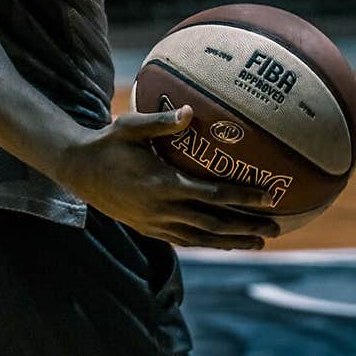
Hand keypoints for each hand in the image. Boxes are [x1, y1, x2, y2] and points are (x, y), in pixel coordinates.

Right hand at [61, 105, 280, 248]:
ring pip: (202, 237)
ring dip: (233, 240)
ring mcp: (156, 223)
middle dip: (247, 225)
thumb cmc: (108, 143)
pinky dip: (210, 242)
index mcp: (162, 184)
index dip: (242, 197)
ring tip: (260, 241)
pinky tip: (226, 242)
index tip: (269, 196)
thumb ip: (161, 122)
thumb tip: (191, 112)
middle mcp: (162, 209)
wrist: (78, 171)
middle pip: (214, 223)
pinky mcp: (149, 229)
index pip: (212, 194)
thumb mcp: (130, 127)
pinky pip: (186, 240)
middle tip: (276, 226)